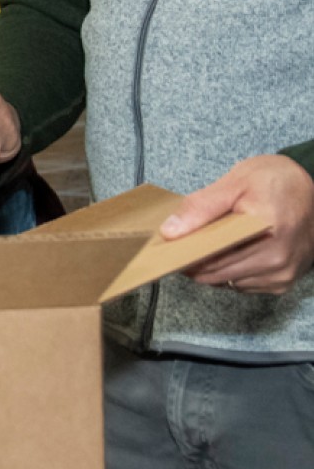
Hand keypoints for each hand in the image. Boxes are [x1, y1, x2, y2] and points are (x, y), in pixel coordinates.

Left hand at [164, 155, 313, 294]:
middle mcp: (277, 257)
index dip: (185, 253)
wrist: (309, 191)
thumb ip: (200, 207)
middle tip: (181, 246)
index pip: (212, 254)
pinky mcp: (284, 282)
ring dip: (212, 269)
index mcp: (266, 228)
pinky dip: (230, 273)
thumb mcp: (235, 182)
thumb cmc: (273, 182)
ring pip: (227, 283)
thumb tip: (170, 231)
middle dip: (194, 262)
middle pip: (216, 273)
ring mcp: (282, 272)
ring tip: (208, 245)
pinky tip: (229, 253)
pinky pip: (243, 286)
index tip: (169, 248)